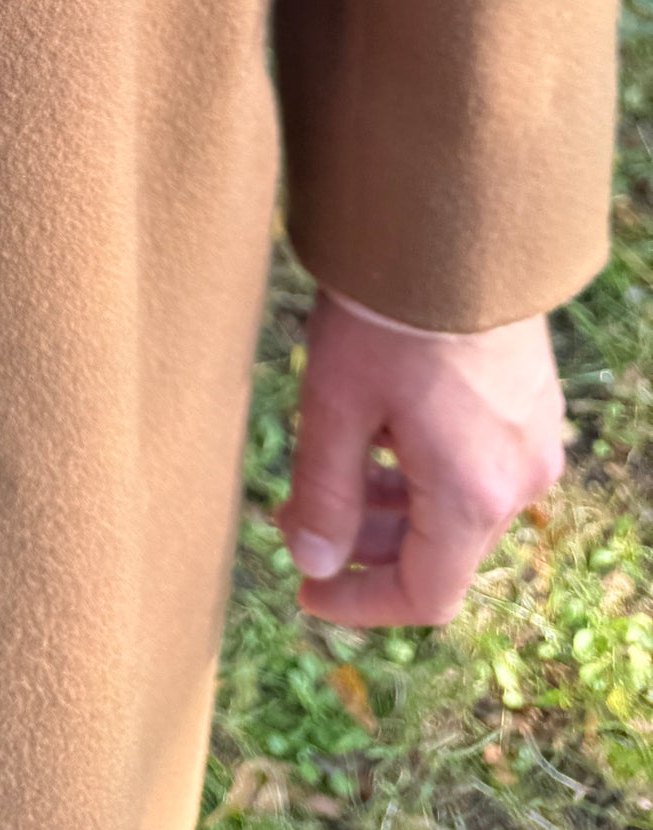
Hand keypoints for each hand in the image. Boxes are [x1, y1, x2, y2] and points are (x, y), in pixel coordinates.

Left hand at [276, 288, 564, 625]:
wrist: (450, 225)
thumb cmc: (388, 313)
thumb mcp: (335, 404)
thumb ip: (324, 495)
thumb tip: (313, 564)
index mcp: (474, 494)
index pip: (426, 595)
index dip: (361, 604)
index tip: (306, 593)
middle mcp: (519, 478)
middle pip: (441, 549)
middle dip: (365, 546)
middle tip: (296, 523)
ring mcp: (532, 438)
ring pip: (458, 505)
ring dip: (392, 507)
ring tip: (326, 480)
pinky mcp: (530, 403)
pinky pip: (477, 464)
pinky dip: (423, 470)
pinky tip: (375, 436)